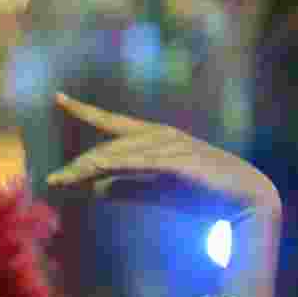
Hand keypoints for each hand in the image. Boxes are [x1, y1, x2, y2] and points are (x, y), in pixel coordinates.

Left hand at [46, 93, 279, 212]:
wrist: (244, 200)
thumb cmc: (199, 193)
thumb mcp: (153, 190)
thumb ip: (124, 187)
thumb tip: (94, 190)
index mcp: (151, 137)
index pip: (109, 121)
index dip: (83, 109)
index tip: (58, 97)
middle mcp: (157, 135)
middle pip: (107, 148)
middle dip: (79, 166)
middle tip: (53, 181)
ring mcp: (169, 146)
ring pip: (119, 157)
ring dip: (89, 170)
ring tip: (63, 181)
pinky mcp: (180, 161)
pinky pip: (141, 163)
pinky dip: (117, 166)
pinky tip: (96, 171)